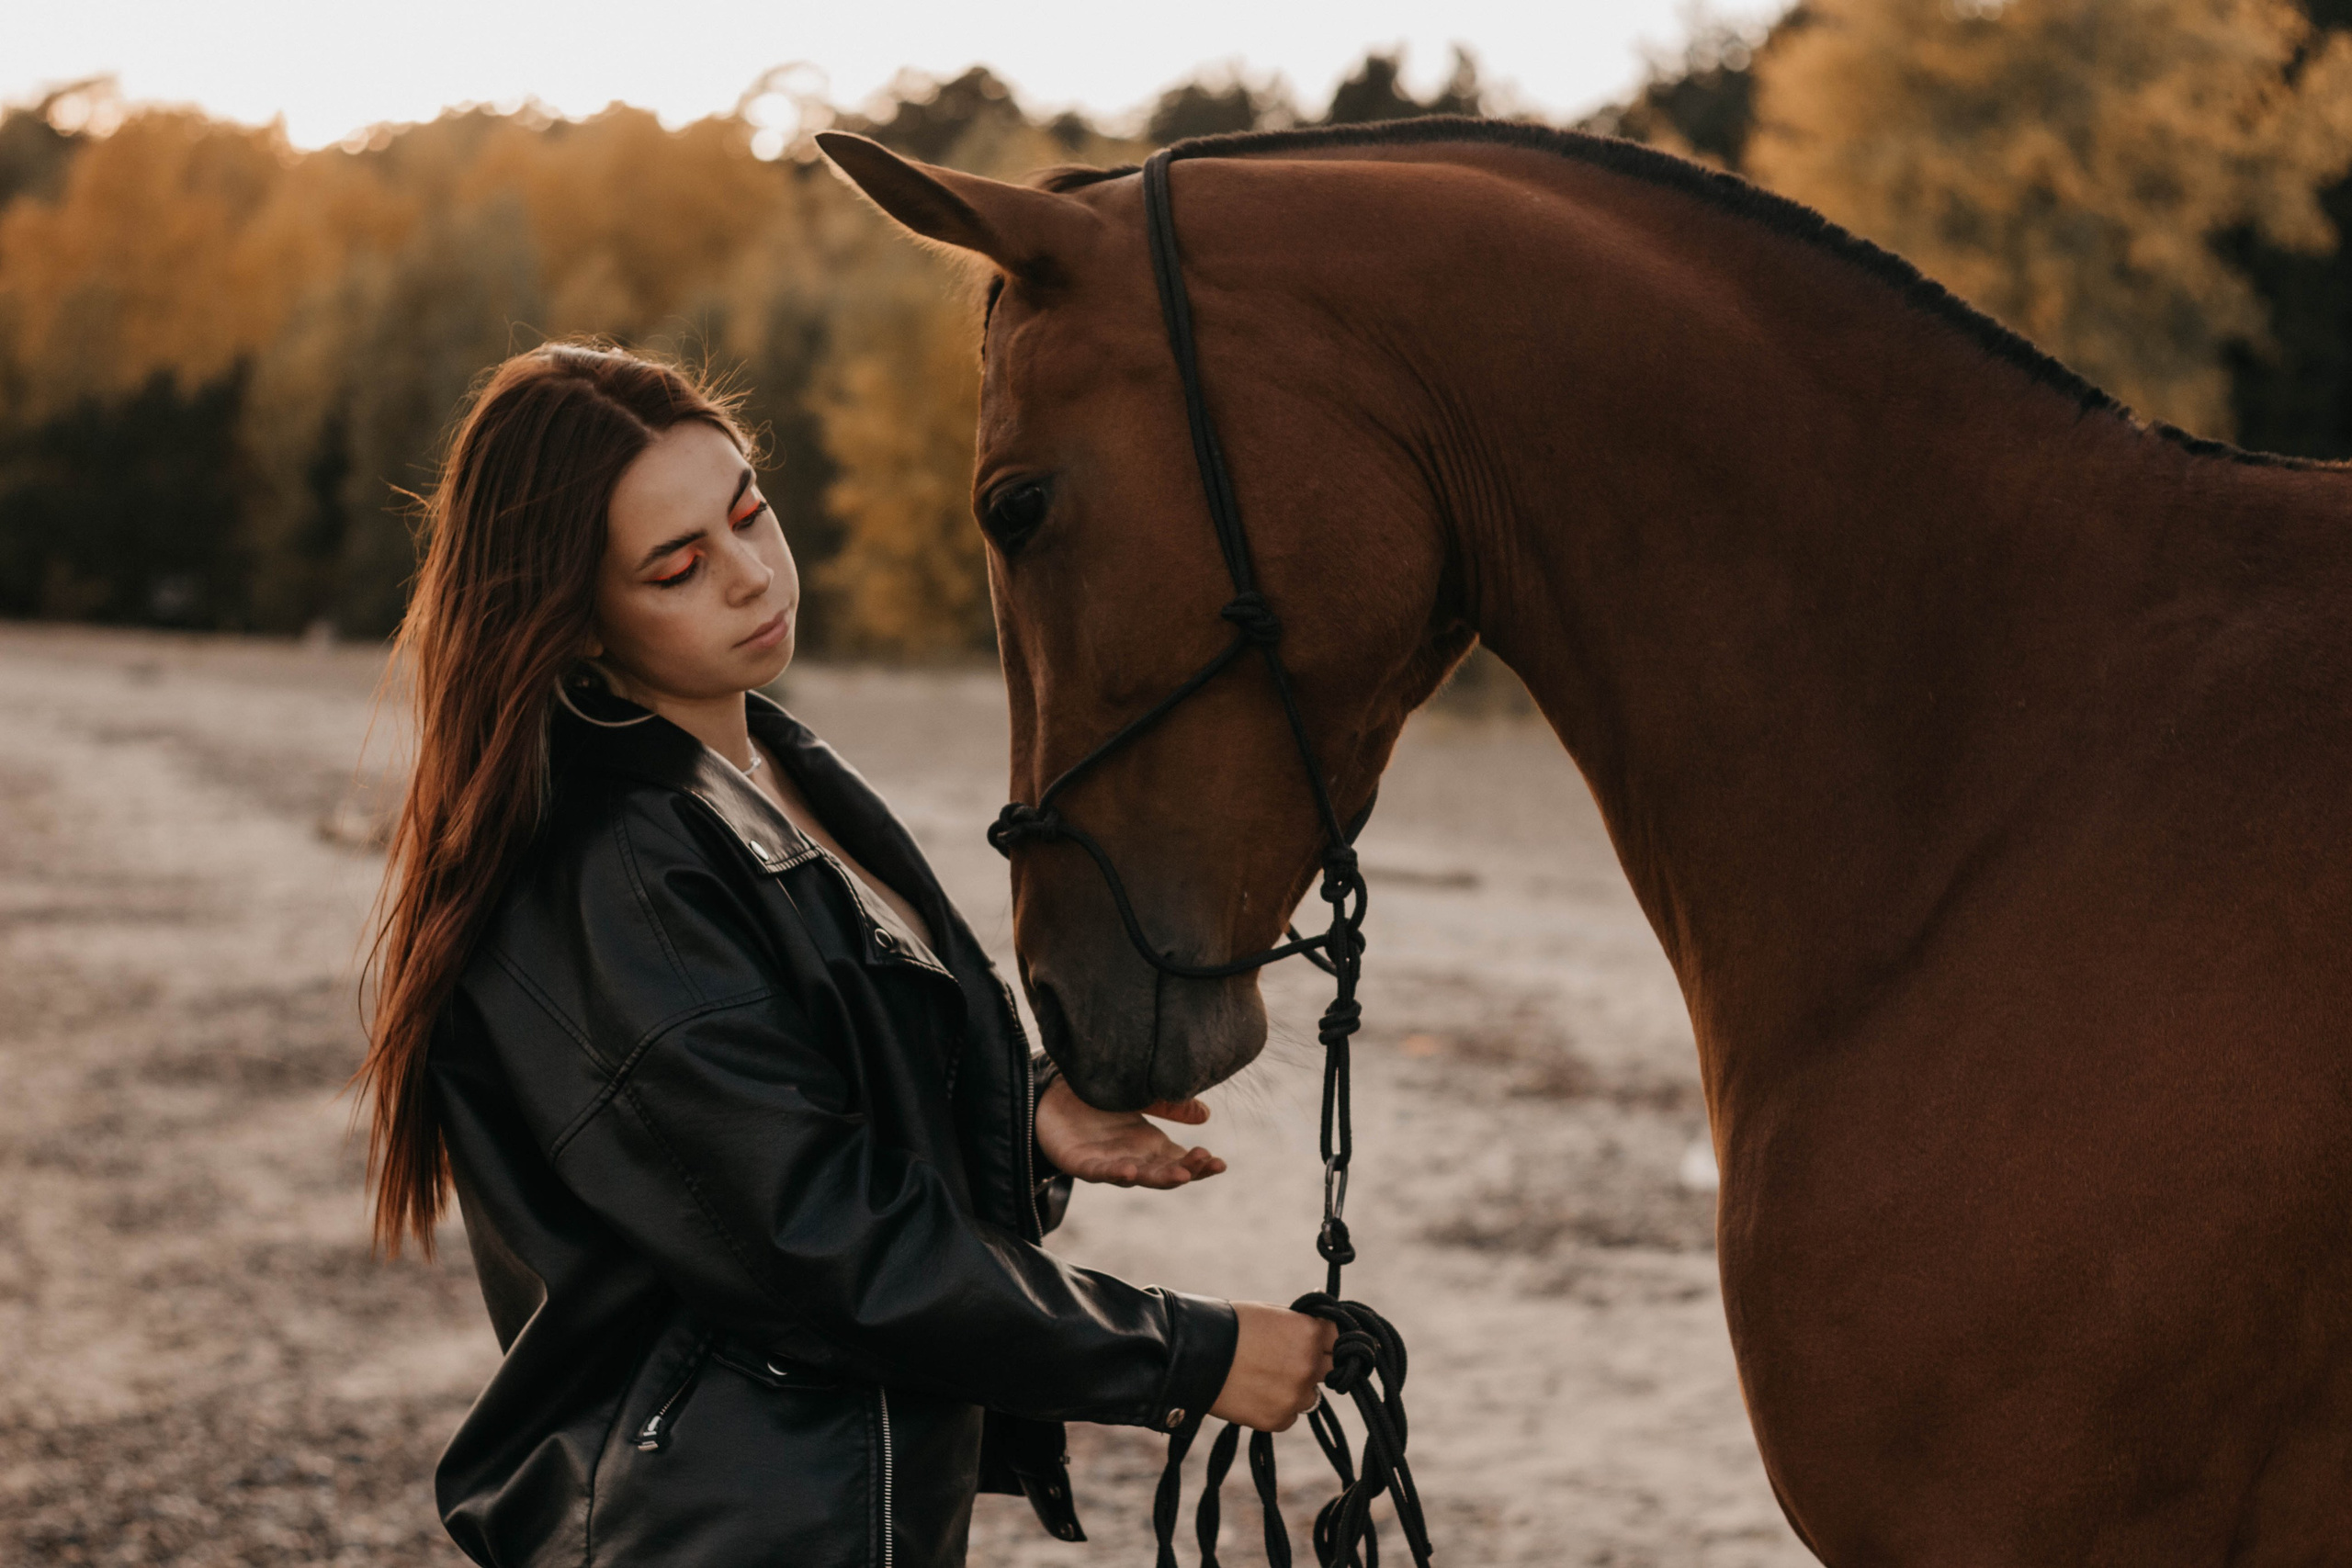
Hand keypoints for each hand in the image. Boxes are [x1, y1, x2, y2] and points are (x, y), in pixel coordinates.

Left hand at [1034, 1076, 1226, 1188]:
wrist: (1051, 1093)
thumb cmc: (1099, 1099)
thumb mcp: (1142, 1098)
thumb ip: (1170, 1106)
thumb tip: (1207, 1115)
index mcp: (1150, 1147)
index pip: (1181, 1161)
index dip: (1201, 1166)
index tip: (1221, 1163)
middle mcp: (1133, 1159)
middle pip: (1164, 1172)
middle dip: (1186, 1171)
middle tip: (1205, 1163)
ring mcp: (1107, 1163)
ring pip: (1136, 1177)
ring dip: (1157, 1178)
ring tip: (1180, 1174)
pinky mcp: (1079, 1162)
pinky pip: (1098, 1172)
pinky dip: (1114, 1173)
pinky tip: (1129, 1171)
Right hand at [1209, 1302, 1335, 1431]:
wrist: (1194, 1355)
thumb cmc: (1230, 1325)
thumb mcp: (1271, 1314)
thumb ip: (1300, 1323)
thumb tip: (1322, 1323)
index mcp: (1309, 1332)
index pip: (1341, 1339)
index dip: (1330, 1340)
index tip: (1323, 1343)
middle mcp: (1309, 1365)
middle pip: (1333, 1370)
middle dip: (1318, 1365)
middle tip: (1293, 1361)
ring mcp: (1295, 1395)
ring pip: (1310, 1395)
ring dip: (1296, 1388)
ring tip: (1262, 1377)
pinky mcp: (1279, 1420)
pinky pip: (1290, 1415)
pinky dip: (1277, 1407)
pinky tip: (1253, 1393)